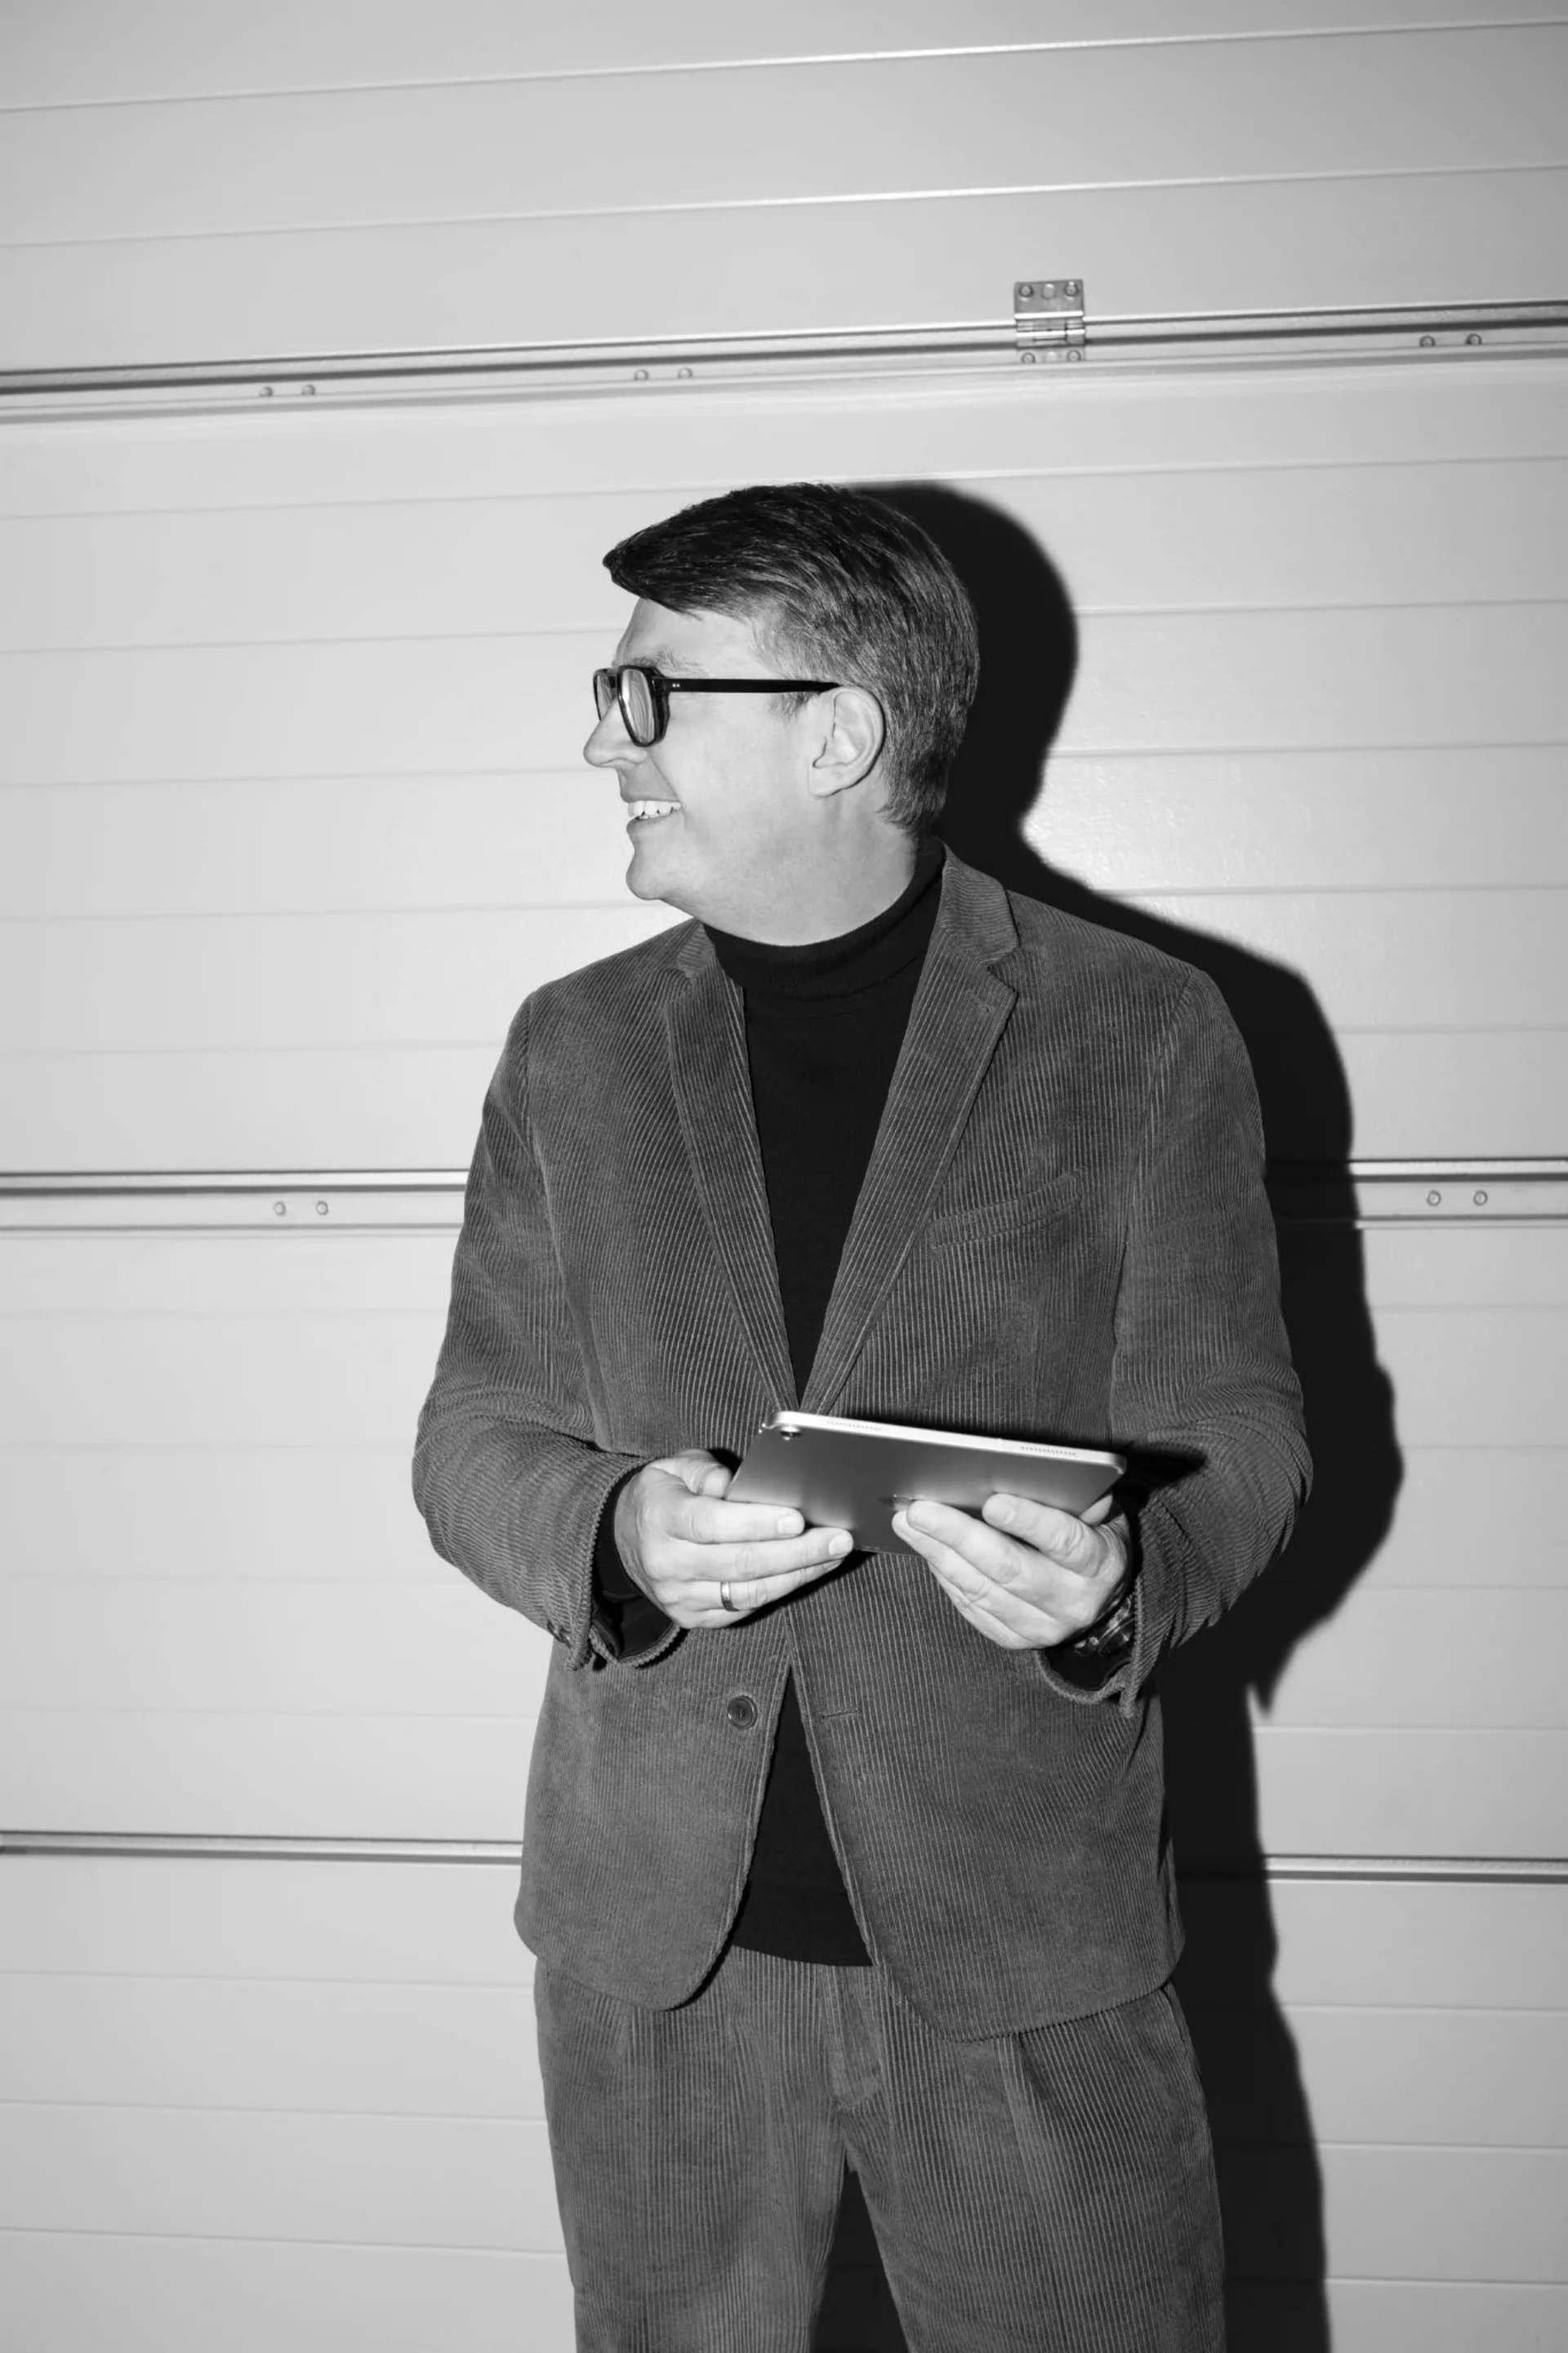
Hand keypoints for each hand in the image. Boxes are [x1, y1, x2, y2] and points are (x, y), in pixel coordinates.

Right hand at [613, 1450, 853, 1629]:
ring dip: (799, 1574)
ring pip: (749, 1591)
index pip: (712, 1524)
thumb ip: (705, 1472)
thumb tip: (740, 1485)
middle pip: (740, 1563)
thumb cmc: (662, 1496)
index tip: (797, 1518)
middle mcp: (667, 1564)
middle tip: (837, 1538)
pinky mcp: (694, 1618)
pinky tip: (808, 1570)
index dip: (757, 1523)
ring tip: (834, 1554)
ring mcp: (680, 1597)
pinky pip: (745, 1606)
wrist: (623, 1540)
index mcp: (660, 1519)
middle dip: (796, 1551)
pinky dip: (781, 1588)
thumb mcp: (674, 1468)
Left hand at [891, 1490, 1129, 1652]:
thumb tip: (1040, 1474)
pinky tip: (927, 1550)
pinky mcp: (1015, 1639)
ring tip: (909, 1523)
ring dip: (939, 1554)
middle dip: (959, 1536)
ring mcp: (1042, 1626)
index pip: (1064, 1540)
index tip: (992, 1502)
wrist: (1102, 1598)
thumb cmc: (1092, 1539)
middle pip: (1009, 1569)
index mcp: (1098, 1562)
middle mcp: (1071, 1601)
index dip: (1028, 1521)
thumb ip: (1078, 1496)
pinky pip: (972, 1608)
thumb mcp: (1100, 1514)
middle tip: (921, 1510)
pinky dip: (946, 1576)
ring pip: (982, 1590)